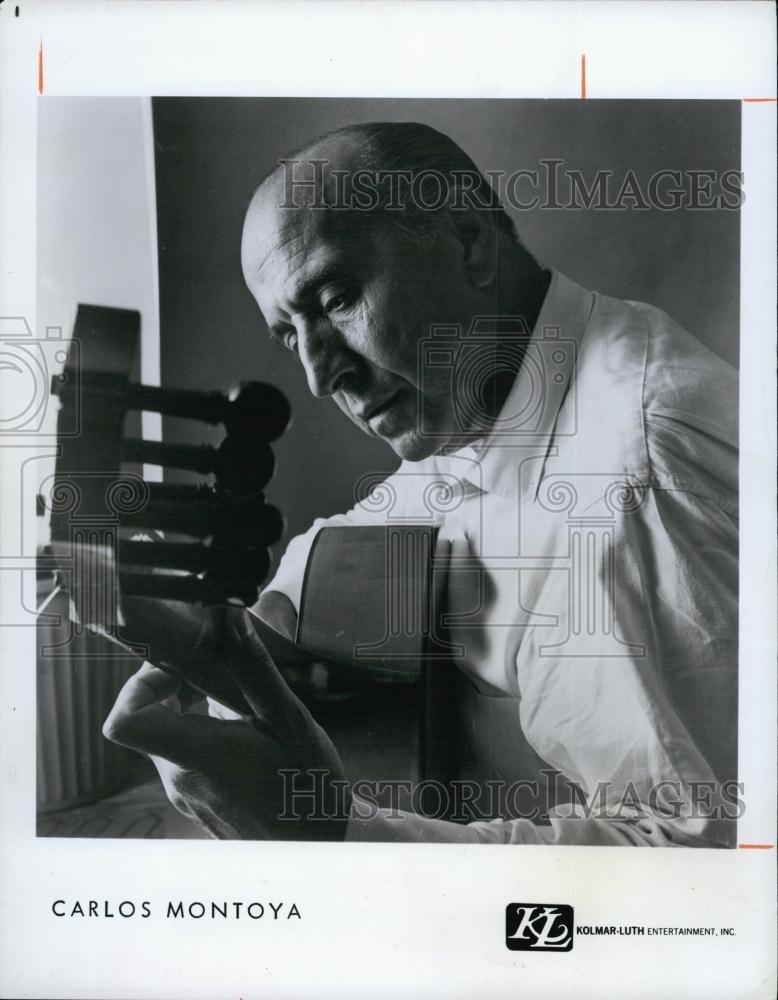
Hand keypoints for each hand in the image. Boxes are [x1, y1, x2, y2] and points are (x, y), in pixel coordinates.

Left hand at [102, 606, 349, 839]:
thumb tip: (232, 619)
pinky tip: (241, 725)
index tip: (176, 665)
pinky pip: (182, 755)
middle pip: (148, 718)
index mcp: (199, 756)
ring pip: (167, 735)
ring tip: (235, 694)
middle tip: (215, 666)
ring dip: (190, 707)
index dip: (139, 683)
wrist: (321, 844)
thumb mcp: (291, 720)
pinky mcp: (196, 801)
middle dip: (175, 684)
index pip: (125, 721)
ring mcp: (186, 794)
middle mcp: (180, 779)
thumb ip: (255, 668)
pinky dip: (200, 730)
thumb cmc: (307, 786)